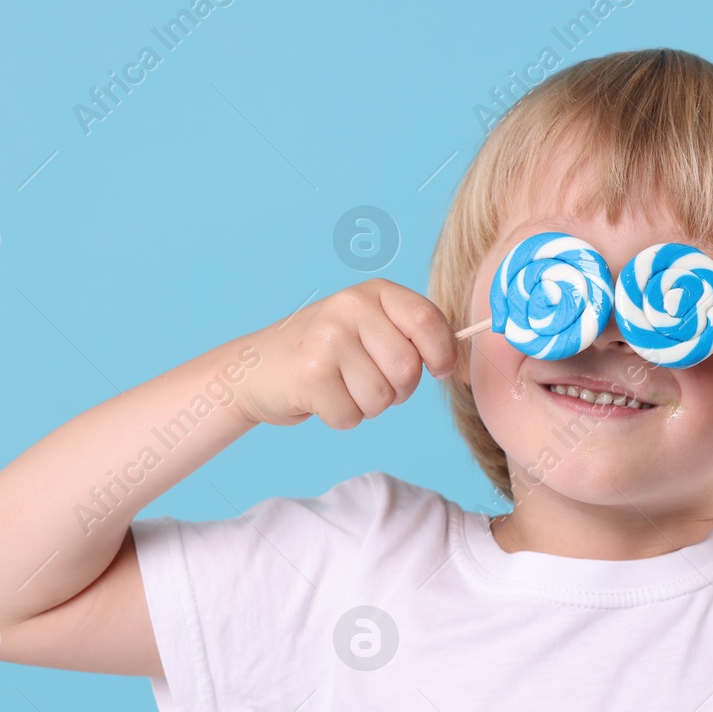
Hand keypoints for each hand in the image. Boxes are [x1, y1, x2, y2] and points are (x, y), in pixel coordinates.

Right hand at [234, 278, 457, 427]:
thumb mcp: (368, 327)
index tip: (441, 370)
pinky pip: (351, 417)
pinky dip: (340, 418)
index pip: (428, 321)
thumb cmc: (323, 354)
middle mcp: (349, 308)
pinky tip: (320, 398)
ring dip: (366, 406)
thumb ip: (409, 336)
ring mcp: (327, 339)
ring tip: (340, 387)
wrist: (254, 369)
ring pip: (382, 399)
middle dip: (397, 390)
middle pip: (408, 370)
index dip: (442, 354)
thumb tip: (458, 366)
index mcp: (373, 292)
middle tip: (367, 381)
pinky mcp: (310, 375)